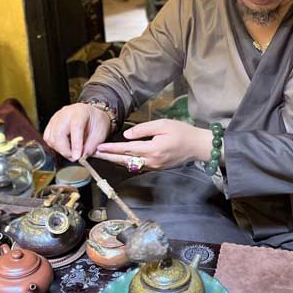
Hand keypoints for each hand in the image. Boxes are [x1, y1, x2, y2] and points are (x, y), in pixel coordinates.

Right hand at [43, 103, 110, 160]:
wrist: (91, 114)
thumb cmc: (96, 121)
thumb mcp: (100, 134)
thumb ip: (91, 146)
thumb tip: (81, 157)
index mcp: (81, 112)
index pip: (76, 127)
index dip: (76, 144)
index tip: (77, 156)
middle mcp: (66, 113)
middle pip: (59, 133)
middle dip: (65, 150)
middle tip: (75, 157)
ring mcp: (56, 117)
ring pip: (51, 137)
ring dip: (60, 150)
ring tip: (71, 152)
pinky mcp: (51, 123)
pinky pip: (47, 137)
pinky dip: (54, 146)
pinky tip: (64, 147)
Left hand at [94, 119, 211, 170]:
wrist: (198, 146)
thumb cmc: (182, 132)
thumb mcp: (163, 124)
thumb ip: (143, 129)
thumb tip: (126, 135)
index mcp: (153, 149)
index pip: (127, 149)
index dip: (111, 149)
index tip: (99, 148)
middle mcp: (151, 161)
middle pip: (125, 160)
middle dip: (108, 158)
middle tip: (94, 155)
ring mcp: (154, 166)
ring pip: (130, 165)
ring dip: (115, 161)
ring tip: (103, 157)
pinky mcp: (157, 168)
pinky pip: (138, 166)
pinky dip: (126, 163)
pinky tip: (119, 159)